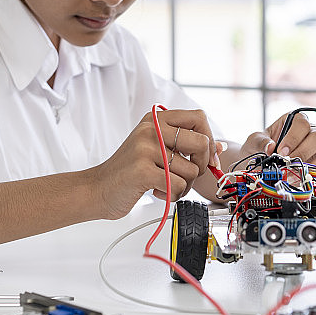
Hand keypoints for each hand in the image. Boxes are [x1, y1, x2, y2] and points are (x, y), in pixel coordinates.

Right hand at [93, 108, 218, 219]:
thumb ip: (185, 145)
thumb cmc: (128, 170)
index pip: (198, 117)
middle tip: (186, 176)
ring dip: (184, 186)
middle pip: (201, 143)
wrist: (97, 188)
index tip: (208, 159)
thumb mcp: (156, 149)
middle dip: (201, 166)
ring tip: (165, 186)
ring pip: (191, 171)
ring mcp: (146, 148)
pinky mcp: (142, 170)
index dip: (210, 139)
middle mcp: (151, 129)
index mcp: (156, 119)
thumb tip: (218, 146)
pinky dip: (173, 196)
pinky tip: (157, 192)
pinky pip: (178, 186)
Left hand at [240, 111, 315, 165]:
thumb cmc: (260, 148)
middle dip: (302, 153)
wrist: (259, 164)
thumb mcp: (255, 141)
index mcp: (295, 122)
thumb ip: (261, 142)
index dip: (293, 138)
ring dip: (313, 166)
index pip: (302, 123)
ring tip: (297, 172)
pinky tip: (305, 178)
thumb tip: (270, 147)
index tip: (281, 150)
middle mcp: (310, 134)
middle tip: (288, 163)